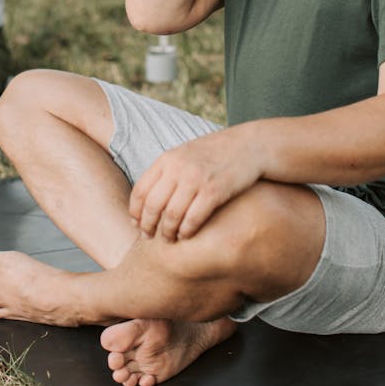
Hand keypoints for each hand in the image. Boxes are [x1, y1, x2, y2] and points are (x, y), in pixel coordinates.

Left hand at [129, 125, 261, 241]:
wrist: (248, 145)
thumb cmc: (215, 153)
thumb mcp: (185, 155)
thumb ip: (167, 172)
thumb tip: (147, 199)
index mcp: (167, 159)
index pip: (140, 190)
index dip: (136, 212)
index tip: (137, 224)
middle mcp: (178, 168)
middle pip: (153, 205)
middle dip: (148, 226)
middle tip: (148, 237)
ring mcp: (196, 179)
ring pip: (171, 215)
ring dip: (167, 232)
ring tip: (168, 240)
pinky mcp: (214, 191)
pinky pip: (193, 218)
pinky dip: (186, 231)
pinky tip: (186, 236)